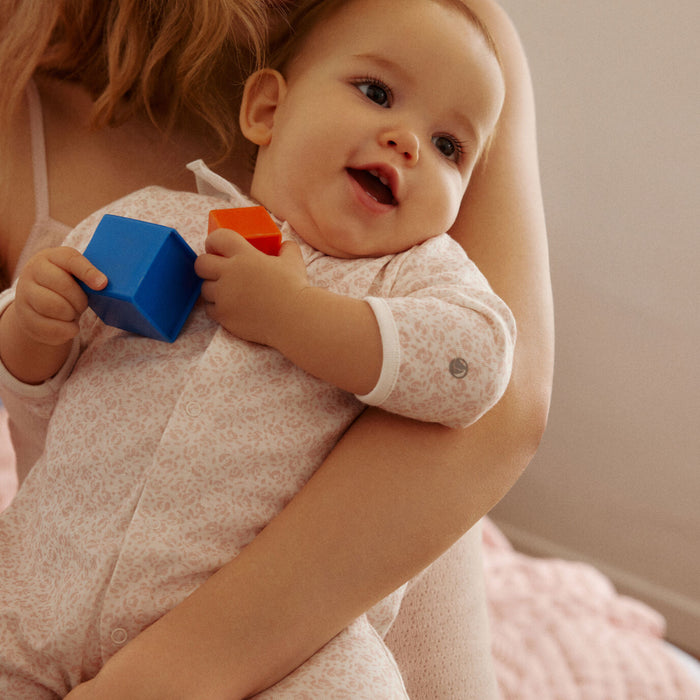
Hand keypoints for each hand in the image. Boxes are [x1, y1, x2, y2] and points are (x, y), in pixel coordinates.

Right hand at [13, 246, 106, 346]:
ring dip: (72, 314)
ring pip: (56, 307)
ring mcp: (24, 294)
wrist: (37, 306)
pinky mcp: (25, 317)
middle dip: (80, 300)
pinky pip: (51, 327)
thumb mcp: (74, 275)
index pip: (70, 259)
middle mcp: (32, 271)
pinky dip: (67, 330)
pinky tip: (68, 325)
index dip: (88, 271)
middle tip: (82, 305)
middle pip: (64, 285)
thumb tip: (103, 283)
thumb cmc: (65, 287)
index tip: (102, 284)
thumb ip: (87, 275)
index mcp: (50, 257)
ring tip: (72, 313)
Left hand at [195, 229, 308, 346]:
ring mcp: (224, 295)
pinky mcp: (224, 315)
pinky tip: (231, 307)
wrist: (294, 318)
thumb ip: (287, 248)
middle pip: (201, 263)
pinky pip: (210, 309)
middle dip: (207, 266)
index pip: (217, 238)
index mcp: (245, 255)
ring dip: (214, 288)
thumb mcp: (293, 261)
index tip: (216, 248)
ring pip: (204, 288)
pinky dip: (218, 307)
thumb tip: (284, 245)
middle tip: (218, 271)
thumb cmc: (294, 288)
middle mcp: (229, 273)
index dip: (213, 242)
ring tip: (228, 292)